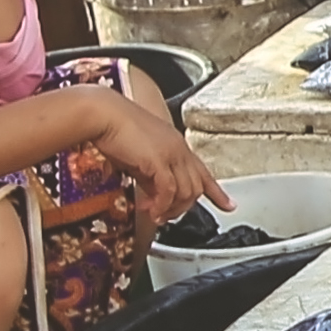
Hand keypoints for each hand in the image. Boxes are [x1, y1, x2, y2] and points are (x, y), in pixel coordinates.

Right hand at [87, 83, 225, 228]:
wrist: (102, 114)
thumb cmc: (113, 130)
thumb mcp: (139, 157)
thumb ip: (152, 175)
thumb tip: (155, 195)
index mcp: (176, 144)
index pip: (202, 171)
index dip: (217, 191)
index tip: (228, 205)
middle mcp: (179, 148)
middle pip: (196, 187)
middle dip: (182, 208)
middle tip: (163, 216)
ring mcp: (171, 153)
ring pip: (187, 192)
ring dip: (171, 209)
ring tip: (154, 213)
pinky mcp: (159, 160)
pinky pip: (169, 191)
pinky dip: (161, 205)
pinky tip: (151, 209)